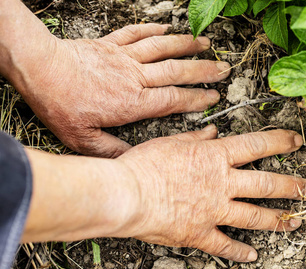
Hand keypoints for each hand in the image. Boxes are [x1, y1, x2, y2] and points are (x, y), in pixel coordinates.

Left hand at [14, 23, 229, 156]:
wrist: (40, 69)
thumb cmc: (60, 104)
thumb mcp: (83, 139)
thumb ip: (112, 151)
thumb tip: (133, 162)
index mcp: (132, 102)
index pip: (174, 99)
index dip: (197, 99)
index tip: (214, 97)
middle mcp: (134, 77)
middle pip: (177, 71)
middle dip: (204, 70)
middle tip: (223, 68)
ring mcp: (123, 57)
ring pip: (163, 49)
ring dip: (186, 45)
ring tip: (205, 43)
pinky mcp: (110, 44)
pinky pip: (137, 34)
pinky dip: (154, 30)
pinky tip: (167, 28)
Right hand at [116, 126, 305, 261]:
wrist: (126, 194)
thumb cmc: (144, 164)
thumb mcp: (171, 141)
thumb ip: (196, 137)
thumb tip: (212, 131)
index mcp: (215, 157)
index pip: (257, 145)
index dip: (281, 141)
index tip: (297, 141)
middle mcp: (221, 183)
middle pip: (265, 184)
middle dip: (291, 187)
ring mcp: (213, 211)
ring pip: (254, 216)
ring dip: (278, 220)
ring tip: (295, 222)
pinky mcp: (200, 233)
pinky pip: (224, 246)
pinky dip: (239, 252)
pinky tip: (252, 256)